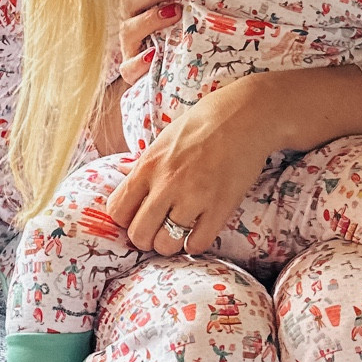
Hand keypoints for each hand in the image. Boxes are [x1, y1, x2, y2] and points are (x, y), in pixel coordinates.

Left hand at [106, 74, 272, 253]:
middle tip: (155, 230)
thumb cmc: (203, 123)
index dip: (124, 218)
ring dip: (169, 244)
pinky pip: (197, 245)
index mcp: (148, 165)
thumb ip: (143, 163)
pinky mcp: (220, 208)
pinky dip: (194, 245)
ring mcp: (194, 198)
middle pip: (138, 234)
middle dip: (144, 238)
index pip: (117, 209)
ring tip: (176, 233)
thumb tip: (123, 174)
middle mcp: (167, 184)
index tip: (135, 216)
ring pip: (165, 245)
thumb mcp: (164, 138)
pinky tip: (197, 233)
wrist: (245, 117)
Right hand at [117, 0, 186, 87]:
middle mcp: (131, 20)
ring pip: (128, 29)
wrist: (169, 77)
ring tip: (175, 13)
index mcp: (141, 1)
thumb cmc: (181, 37)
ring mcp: (129, 46)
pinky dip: (140, 62)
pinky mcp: (131, 70)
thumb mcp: (186, 13)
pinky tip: (154, 55)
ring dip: (150, 19)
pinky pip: (129, 67)